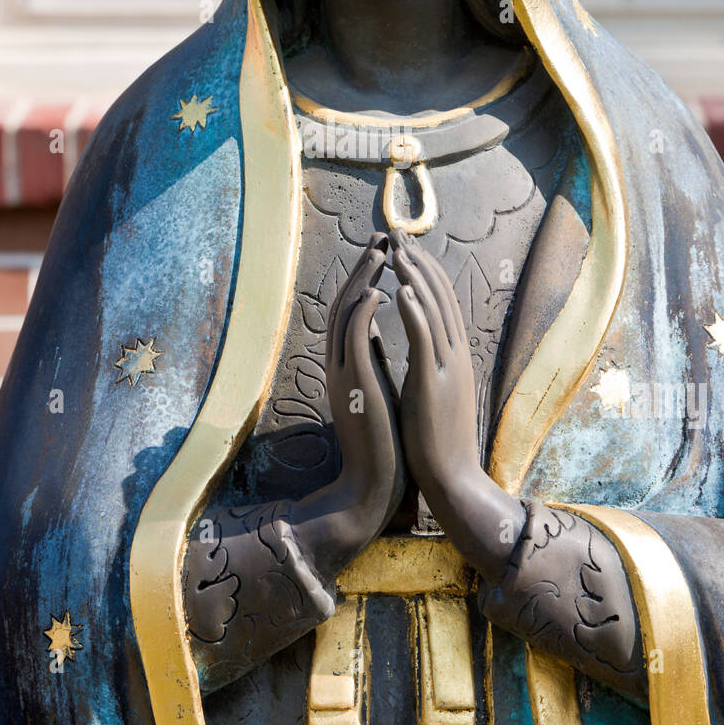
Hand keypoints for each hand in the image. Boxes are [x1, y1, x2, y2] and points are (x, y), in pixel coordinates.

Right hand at [291, 232, 403, 581]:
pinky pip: (353, 341)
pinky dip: (363, 313)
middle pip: (343, 303)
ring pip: (345, 315)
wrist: (374, 486)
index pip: (351, 310)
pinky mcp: (354, 387)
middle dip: (362, 269)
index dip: (365, 278)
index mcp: (346, 364)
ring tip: (380, 253)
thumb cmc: (384, 440)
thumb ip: (371, 358)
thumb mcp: (376, 388)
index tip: (384, 253)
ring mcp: (343, 374)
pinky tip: (378, 292)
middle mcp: (339, 364)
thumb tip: (374, 330)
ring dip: (362, 281)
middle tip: (381, 239)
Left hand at [392, 229, 478, 497]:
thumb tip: (421, 345)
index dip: (424, 272)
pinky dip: (415, 312)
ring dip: (416, 278)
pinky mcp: (434, 385)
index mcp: (453, 356)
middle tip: (398, 234)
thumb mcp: (434, 392)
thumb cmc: (437, 440)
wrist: (452, 479)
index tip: (405, 248)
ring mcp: (447, 368)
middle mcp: (455, 355)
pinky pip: (424, 340)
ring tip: (399, 251)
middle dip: (418, 263)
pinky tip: (402, 290)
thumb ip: (429, 365)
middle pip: (439, 297)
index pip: (441, 302)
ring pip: (433, 312)